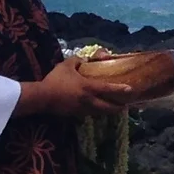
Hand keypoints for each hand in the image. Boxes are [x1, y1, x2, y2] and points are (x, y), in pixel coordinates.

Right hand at [20, 59, 139, 119]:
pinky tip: (96, 110)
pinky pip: (90, 114)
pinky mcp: (76, 115)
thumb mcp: (66, 65)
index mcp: (88, 87)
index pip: (108, 89)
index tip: (131, 90)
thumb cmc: (55, 80)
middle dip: (118, 108)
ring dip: (108, 111)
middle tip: (125, 106)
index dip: (120, 89)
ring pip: (100, 113)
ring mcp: (83, 110)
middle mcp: (89, 101)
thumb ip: (77, 60)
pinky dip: (95, 112)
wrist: (42, 97)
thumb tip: (84, 58)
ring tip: (114, 109)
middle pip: (109, 107)